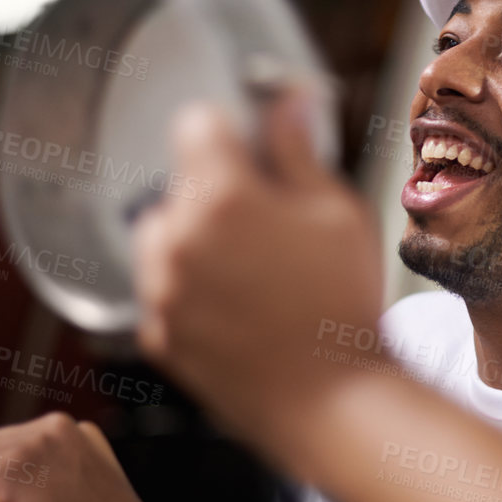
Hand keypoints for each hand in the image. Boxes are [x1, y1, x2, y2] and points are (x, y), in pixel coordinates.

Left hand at [132, 89, 386, 459]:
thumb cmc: (344, 305)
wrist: (331, 403)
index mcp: (221, 197)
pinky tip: (239, 307)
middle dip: (217, 189)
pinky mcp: (157, 334)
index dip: (231, 130)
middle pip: (179, 183)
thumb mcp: (338, 212)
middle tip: (269, 222)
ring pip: (162, 234)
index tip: (253, 149)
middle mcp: (176, 239)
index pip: (197, 122)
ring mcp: (160, 290)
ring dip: (194, 238)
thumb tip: (286, 99)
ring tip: (250, 269)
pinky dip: (188, 287)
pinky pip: (162, 287)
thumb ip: (298, 149)